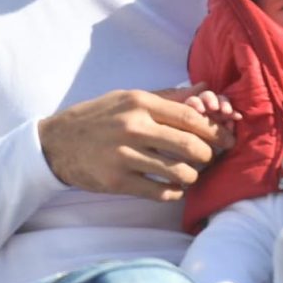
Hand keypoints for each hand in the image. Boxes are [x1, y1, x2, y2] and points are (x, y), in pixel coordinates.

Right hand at [37, 84, 234, 200]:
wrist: (56, 142)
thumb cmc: (98, 117)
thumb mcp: (129, 98)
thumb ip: (168, 96)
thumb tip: (204, 89)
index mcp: (140, 103)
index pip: (189, 117)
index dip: (213, 130)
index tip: (226, 139)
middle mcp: (133, 127)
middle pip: (188, 145)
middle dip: (208, 155)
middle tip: (210, 159)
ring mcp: (124, 155)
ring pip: (177, 171)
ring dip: (192, 176)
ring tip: (191, 174)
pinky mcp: (116, 181)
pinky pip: (159, 192)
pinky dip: (174, 192)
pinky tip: (174, 188)